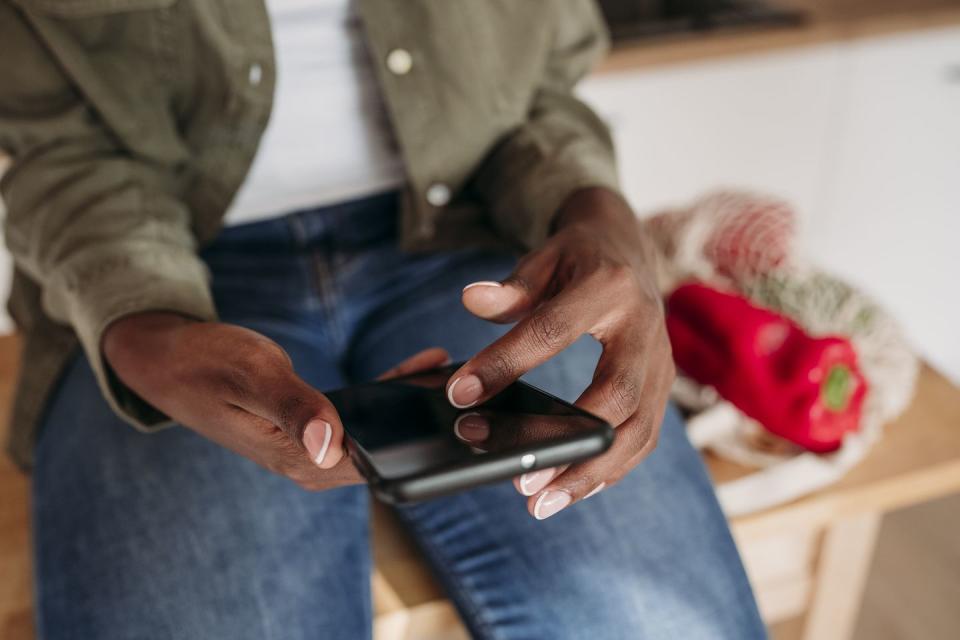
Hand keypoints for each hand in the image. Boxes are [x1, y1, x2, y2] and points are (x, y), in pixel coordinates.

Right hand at [103, 312, 448, 489]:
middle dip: (430, 424)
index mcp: (298, 460)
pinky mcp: (315, 425)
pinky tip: (424, 365)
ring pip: (381, 431)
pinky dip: (393, 391)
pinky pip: (366, 414)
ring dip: (416, 404)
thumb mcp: (252, 378)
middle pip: (388, 451)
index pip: (376, 467)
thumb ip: (294, 410)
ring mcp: (314, 445)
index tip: (466, 417)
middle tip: (481, 387)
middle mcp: (310, 461)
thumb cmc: (206, 363)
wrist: (170, 357)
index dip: (421, 446)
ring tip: (461, 372)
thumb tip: (331, 445)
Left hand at [446, 187, 674, 518]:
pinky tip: (571, 488)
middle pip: (616, 396)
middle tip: (519, 479)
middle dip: (567, 443)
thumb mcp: (542, 258)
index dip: (505, 364)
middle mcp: (645, 327)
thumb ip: (510, 287)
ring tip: (542, 503)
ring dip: (592, 472)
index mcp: (607, 287)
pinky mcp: (664, 385)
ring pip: (638, 429)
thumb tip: (471, 301)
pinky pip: (644, 436)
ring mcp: (662, 360)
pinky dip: (610, 469)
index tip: (461, 395)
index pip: (552, 331)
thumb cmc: (577, 256)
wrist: (627, 246)